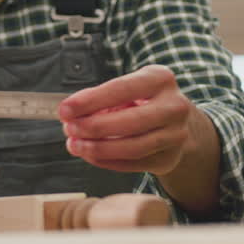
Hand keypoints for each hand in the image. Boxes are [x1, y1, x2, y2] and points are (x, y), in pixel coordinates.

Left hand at [58, 64, 197, 175]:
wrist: (178, 122)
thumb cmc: (144, 101)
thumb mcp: (129, 88)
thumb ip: (102, 99)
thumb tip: (71, 114)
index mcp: (161, 79)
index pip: (122, 89)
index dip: (91, 100)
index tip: (65, 109)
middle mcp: (174, 106)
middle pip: (130, 121)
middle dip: (93, 127)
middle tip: (69, 129)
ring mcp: (175, 135)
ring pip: (132, 147)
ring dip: (98, 149)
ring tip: (76, 145)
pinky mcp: (169, 158)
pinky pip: (133, 164)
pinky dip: (107, 161)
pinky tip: (90, 155)